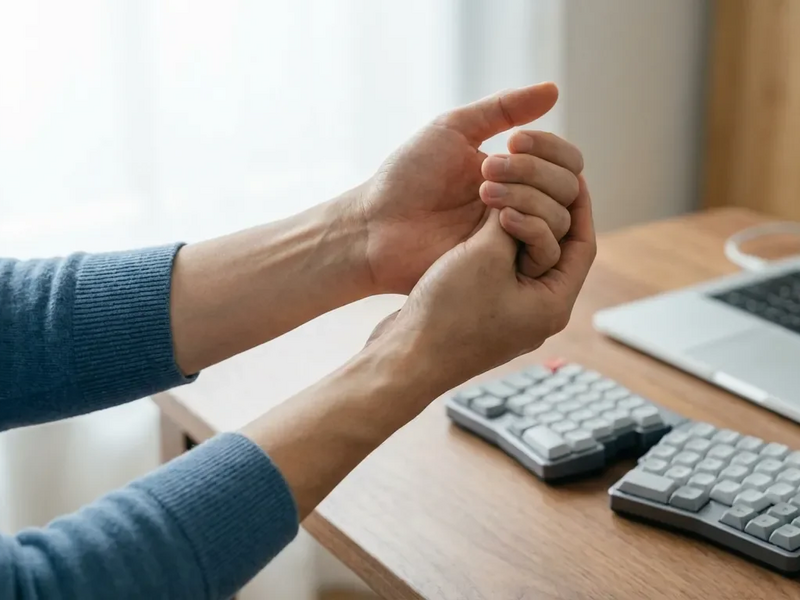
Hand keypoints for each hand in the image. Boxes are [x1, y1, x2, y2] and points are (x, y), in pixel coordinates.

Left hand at [357, 82, 580, 293]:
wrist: (377, 226)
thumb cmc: (407, 176)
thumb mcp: (453, 129)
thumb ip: (503, 109)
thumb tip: (554, 90)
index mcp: (515, 173)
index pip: (565, 161)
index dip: (551, 149)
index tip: (515, 142)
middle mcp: (521, 204)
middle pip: (567, 187)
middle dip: (533, 171)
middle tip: (486, 170)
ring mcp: (515, 236)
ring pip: (560, 217)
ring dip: (528, 196)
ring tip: (483, 193)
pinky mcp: (506, 265)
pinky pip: (542, 248)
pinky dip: (529, 226)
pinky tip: (499, 217)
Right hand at [369, 176, 595, 387]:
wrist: (403, 357)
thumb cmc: (447, 316)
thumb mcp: (485, 257)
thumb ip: (510, 221)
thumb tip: (518, 196)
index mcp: (552, 304)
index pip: (582, 245)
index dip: (578, 206)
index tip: (569, 173)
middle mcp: (536, 310)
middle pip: (555, 247)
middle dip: (540, 209)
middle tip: (525, 177)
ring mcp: (509, 311)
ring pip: (523, 254)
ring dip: (513, 222)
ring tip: (496, 194)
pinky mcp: (482, 309)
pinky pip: (498, 265)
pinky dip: (493, 240)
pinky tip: (478, 219)